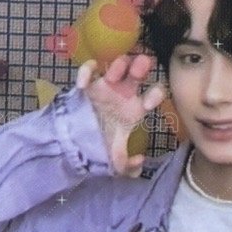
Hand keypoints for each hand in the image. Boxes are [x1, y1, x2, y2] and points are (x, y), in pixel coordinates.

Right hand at [76, 51, 165, 175]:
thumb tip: (140, 160)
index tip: (149, 102)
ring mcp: (105, 87)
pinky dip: (86, 71)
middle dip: (141, 66)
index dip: (156, 94)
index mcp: (135, 108)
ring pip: (117, 66)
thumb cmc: (100, 148)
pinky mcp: (87, 86)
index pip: (154, 94)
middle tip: (140, 68)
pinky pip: (89, 70)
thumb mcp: (116, 162)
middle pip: (138, 72)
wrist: (75, 149)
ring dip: (119, 65)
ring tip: (114, 75)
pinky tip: (83, 84)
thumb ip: (129, 166)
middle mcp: (123, 93)